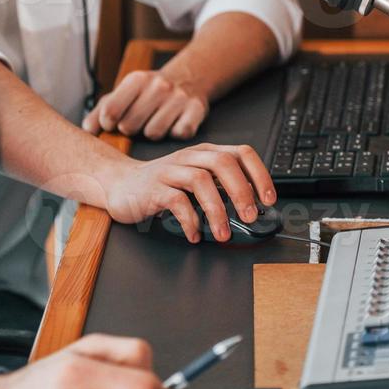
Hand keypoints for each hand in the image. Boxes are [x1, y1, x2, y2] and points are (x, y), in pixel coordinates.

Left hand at [82, 69, 208, 139]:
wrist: (187, 78)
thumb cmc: (148, 92)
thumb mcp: (123, 93)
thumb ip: (100, 111)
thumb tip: (88, 130)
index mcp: (135, 79)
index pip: (110, 112)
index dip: (108, 124)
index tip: (112, 124)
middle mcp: (158, 85)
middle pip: (130, 126)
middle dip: (131, 129)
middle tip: (137, 122)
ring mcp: (179, 97)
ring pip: (154, 134)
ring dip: (152, 133)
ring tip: (155, 122)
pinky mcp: (196, 109)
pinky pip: (179, 134)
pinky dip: (175, 134)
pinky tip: (173, 124)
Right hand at [100, 143, 276, 243]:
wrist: (120, 184)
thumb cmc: (162, 185)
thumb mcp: (195, 179)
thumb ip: (220, 189)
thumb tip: (252, 208)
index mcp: (205, 153)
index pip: (240, 153)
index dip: (259, 174)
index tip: (268, 199)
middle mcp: (189, 158)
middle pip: (223, 162)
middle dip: (241, 191)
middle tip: (250, 216)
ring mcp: (170, 171)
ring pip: (200, 180)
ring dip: (217, 210)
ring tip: (222, 233)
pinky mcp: (153, 189)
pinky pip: (175, 202)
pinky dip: (189, 221)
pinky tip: (195, 234)